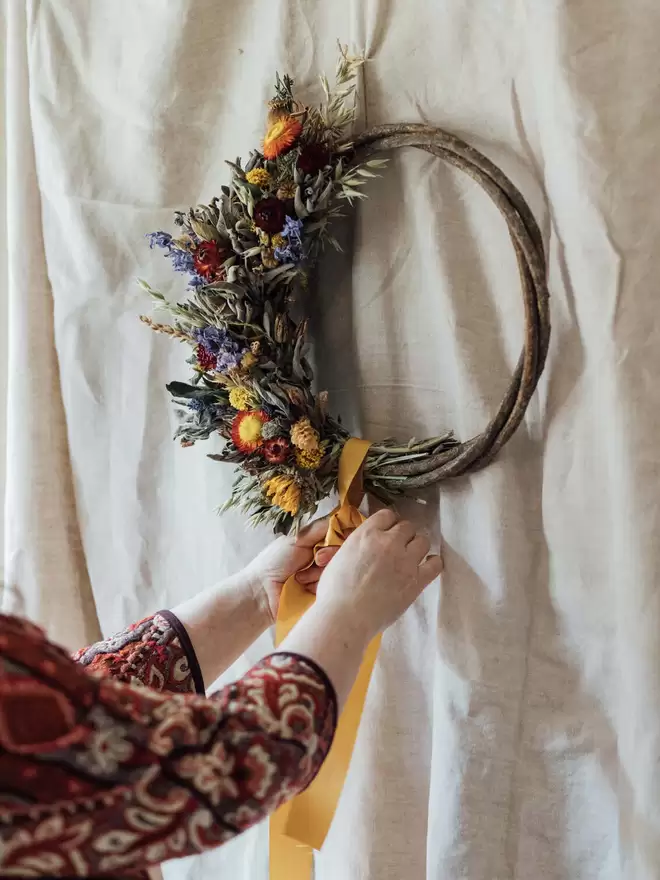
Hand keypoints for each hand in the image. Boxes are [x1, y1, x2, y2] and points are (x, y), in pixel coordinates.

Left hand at [242, 517, 338, 621]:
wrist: (262, 592)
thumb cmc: (275, 561)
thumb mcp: (298, 539)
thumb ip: (320, 528)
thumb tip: (342, 516)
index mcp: (317, 543)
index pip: (341, 535)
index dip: (341, 538)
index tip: (332, 541)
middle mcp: (324, 558)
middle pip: (343, 553)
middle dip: (329, 555)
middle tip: (316, 559)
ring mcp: (324, 577)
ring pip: (338, 570)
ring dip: (319, 573)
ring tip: (301, 578)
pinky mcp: (323, 593)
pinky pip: (332, 587)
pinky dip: (318, 586)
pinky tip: (303, 588)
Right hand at [316, 509, 442, 639]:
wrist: (345, 618)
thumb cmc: (333, 593)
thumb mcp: (339, 558)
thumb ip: (356, 546)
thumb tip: (364, 547)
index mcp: (366, 534)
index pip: (387, 515)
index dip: (388, 524)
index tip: (387, 532)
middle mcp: (388, 542)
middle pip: (407, 526)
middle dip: (403, 535)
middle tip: (398, 547)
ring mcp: (405, 561)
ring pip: (423, 541)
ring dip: (417, 546)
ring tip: (411, 557)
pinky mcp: (417, 581)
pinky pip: (436, 564)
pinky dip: (433, 563)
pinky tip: (427, 567)